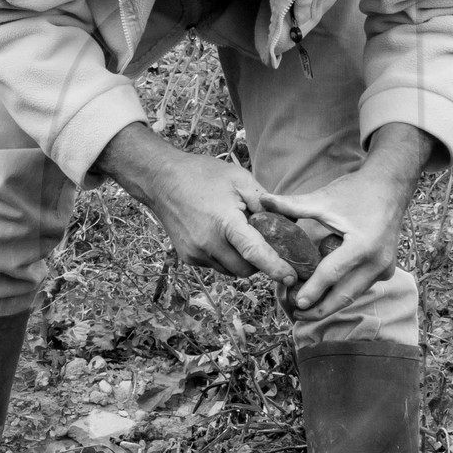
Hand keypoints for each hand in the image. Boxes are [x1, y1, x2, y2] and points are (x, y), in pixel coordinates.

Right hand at [96, 123, 296, 280]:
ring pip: (230, 270)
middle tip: (263, 243)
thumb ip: (265, 203)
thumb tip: (288, 221)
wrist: (161, 179)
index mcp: (224, 222)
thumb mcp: (240, 179)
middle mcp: (208, 243)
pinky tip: (220, 236)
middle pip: (245, 270)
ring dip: (240, 261)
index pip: (255, 253)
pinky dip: (224, 257)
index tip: (291, 278)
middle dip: (258, 263)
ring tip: (238, 235)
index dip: (276, 268)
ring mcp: (195, 253)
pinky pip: (215, 265)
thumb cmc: (203, 174)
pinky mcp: (187, 257)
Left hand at [258, 123, 438, 320]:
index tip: (296, 303)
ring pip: (353, 294)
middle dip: (320, 309)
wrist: (391, 186)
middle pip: (345, 295)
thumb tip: (263, 201)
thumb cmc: (356, 191)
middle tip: (296, 314)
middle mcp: (378, 261)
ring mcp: (385, 268)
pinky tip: (323, 295)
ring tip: (305, 309)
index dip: (313, 290)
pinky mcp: (386, 270)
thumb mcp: (324, 199)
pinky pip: (360, 286)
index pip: (332, 274)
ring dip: (330, 303)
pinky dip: (342, 292)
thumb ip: (293, 205)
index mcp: (363, 245)